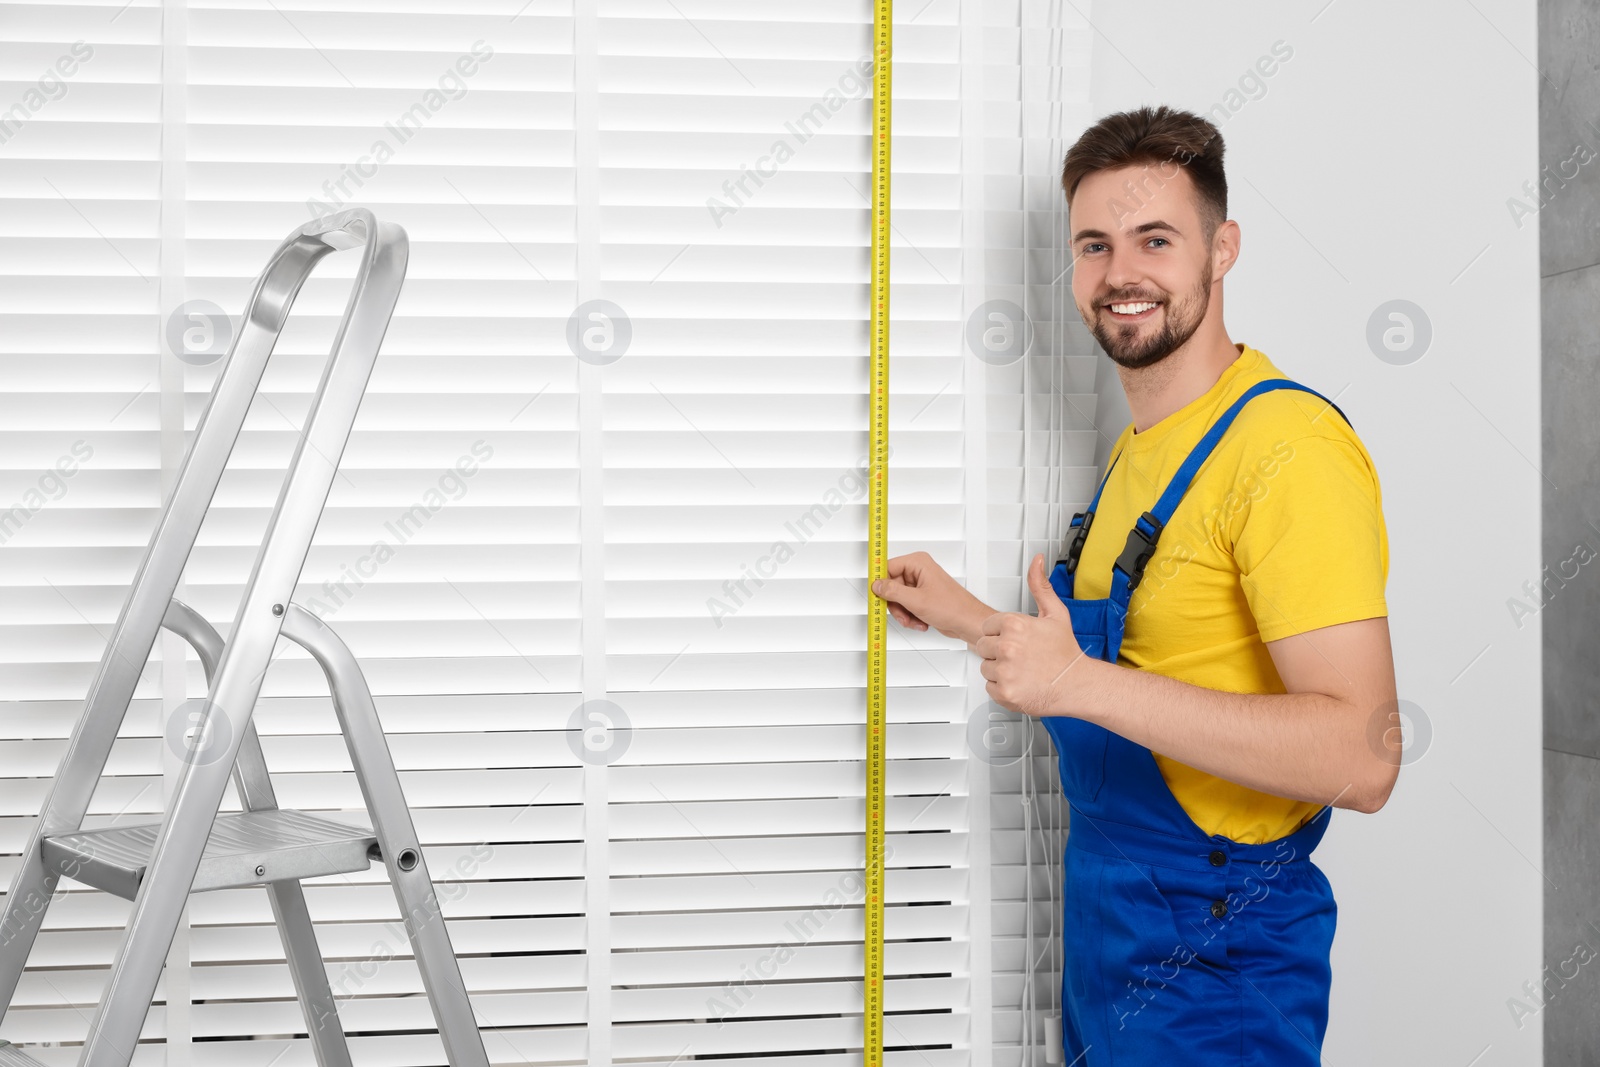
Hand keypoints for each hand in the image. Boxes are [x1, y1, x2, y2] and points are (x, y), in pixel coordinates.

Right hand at [871, 551, 991, 643]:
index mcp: (918, 563)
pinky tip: (920, 622)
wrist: (968, 623)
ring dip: (904, 613)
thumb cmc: (954, 608)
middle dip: (896, 605)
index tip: (875, 594)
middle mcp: (919, 571)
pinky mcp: (923, 597)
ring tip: (914, 620)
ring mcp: (921, 585)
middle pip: (891, 586)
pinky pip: (906, 606)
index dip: (881, 583)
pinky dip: (910, 616)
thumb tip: (877, 585)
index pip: (888, 568)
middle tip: (902, 615)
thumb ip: (892, 592)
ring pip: (898, 599)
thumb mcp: (916, 600)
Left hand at [974, 553, 1091, 716]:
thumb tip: (1036, 562)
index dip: (1002, 634)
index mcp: (1014, 624)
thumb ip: (1040, 586)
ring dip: (999, 670)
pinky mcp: (1004, 691)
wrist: (1077, 685)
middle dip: (999, 652)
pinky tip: (1020, 683)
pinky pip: (990, 687)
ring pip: (985, 667)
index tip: (1018, 640)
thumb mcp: (1055, 613)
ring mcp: (1005, 670)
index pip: (988, 627)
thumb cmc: (1065, 652)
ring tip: (1022, 670)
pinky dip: (1002, 688)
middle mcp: (1007, 646)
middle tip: (1021, 657)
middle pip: (983, 647)